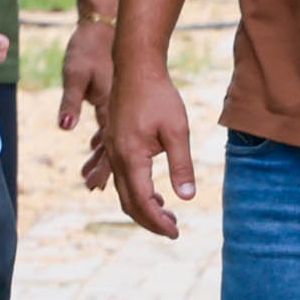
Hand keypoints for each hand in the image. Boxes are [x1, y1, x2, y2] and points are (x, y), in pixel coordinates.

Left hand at [57, 7, 117, 191]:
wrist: (106, 25)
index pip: (109, 149)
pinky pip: (110, 127)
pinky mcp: (114, 99)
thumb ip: (71, 102)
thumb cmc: (89, 48)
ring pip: (112, 141)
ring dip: (103, 159)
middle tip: (92, 188)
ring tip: (91, 177)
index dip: (102, 171)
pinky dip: (103, 141)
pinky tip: (95, 147)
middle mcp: (117, 112)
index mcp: (111, 110)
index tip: (93, 188)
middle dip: (104, 171)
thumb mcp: (76, 74)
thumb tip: (66, 126)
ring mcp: (117, 106)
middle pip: (114, 150)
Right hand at [111, 43, 200, 239]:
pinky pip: (122, 177)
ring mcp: (112, 151)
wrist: (136, 66)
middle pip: (129, 203)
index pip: (144, 202)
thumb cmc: (159, 95)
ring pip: (123, 192)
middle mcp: (117, 157)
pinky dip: (137, 192)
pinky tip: (155, 192)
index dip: (159, 222)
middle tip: (173, 230)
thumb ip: (181, 166)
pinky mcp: (114, 143)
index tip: (176, 233)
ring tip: (166, 214)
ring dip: (143, 208)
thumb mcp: (177, 130)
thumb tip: (187, 198)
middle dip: (150, 221)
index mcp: (132, 157)